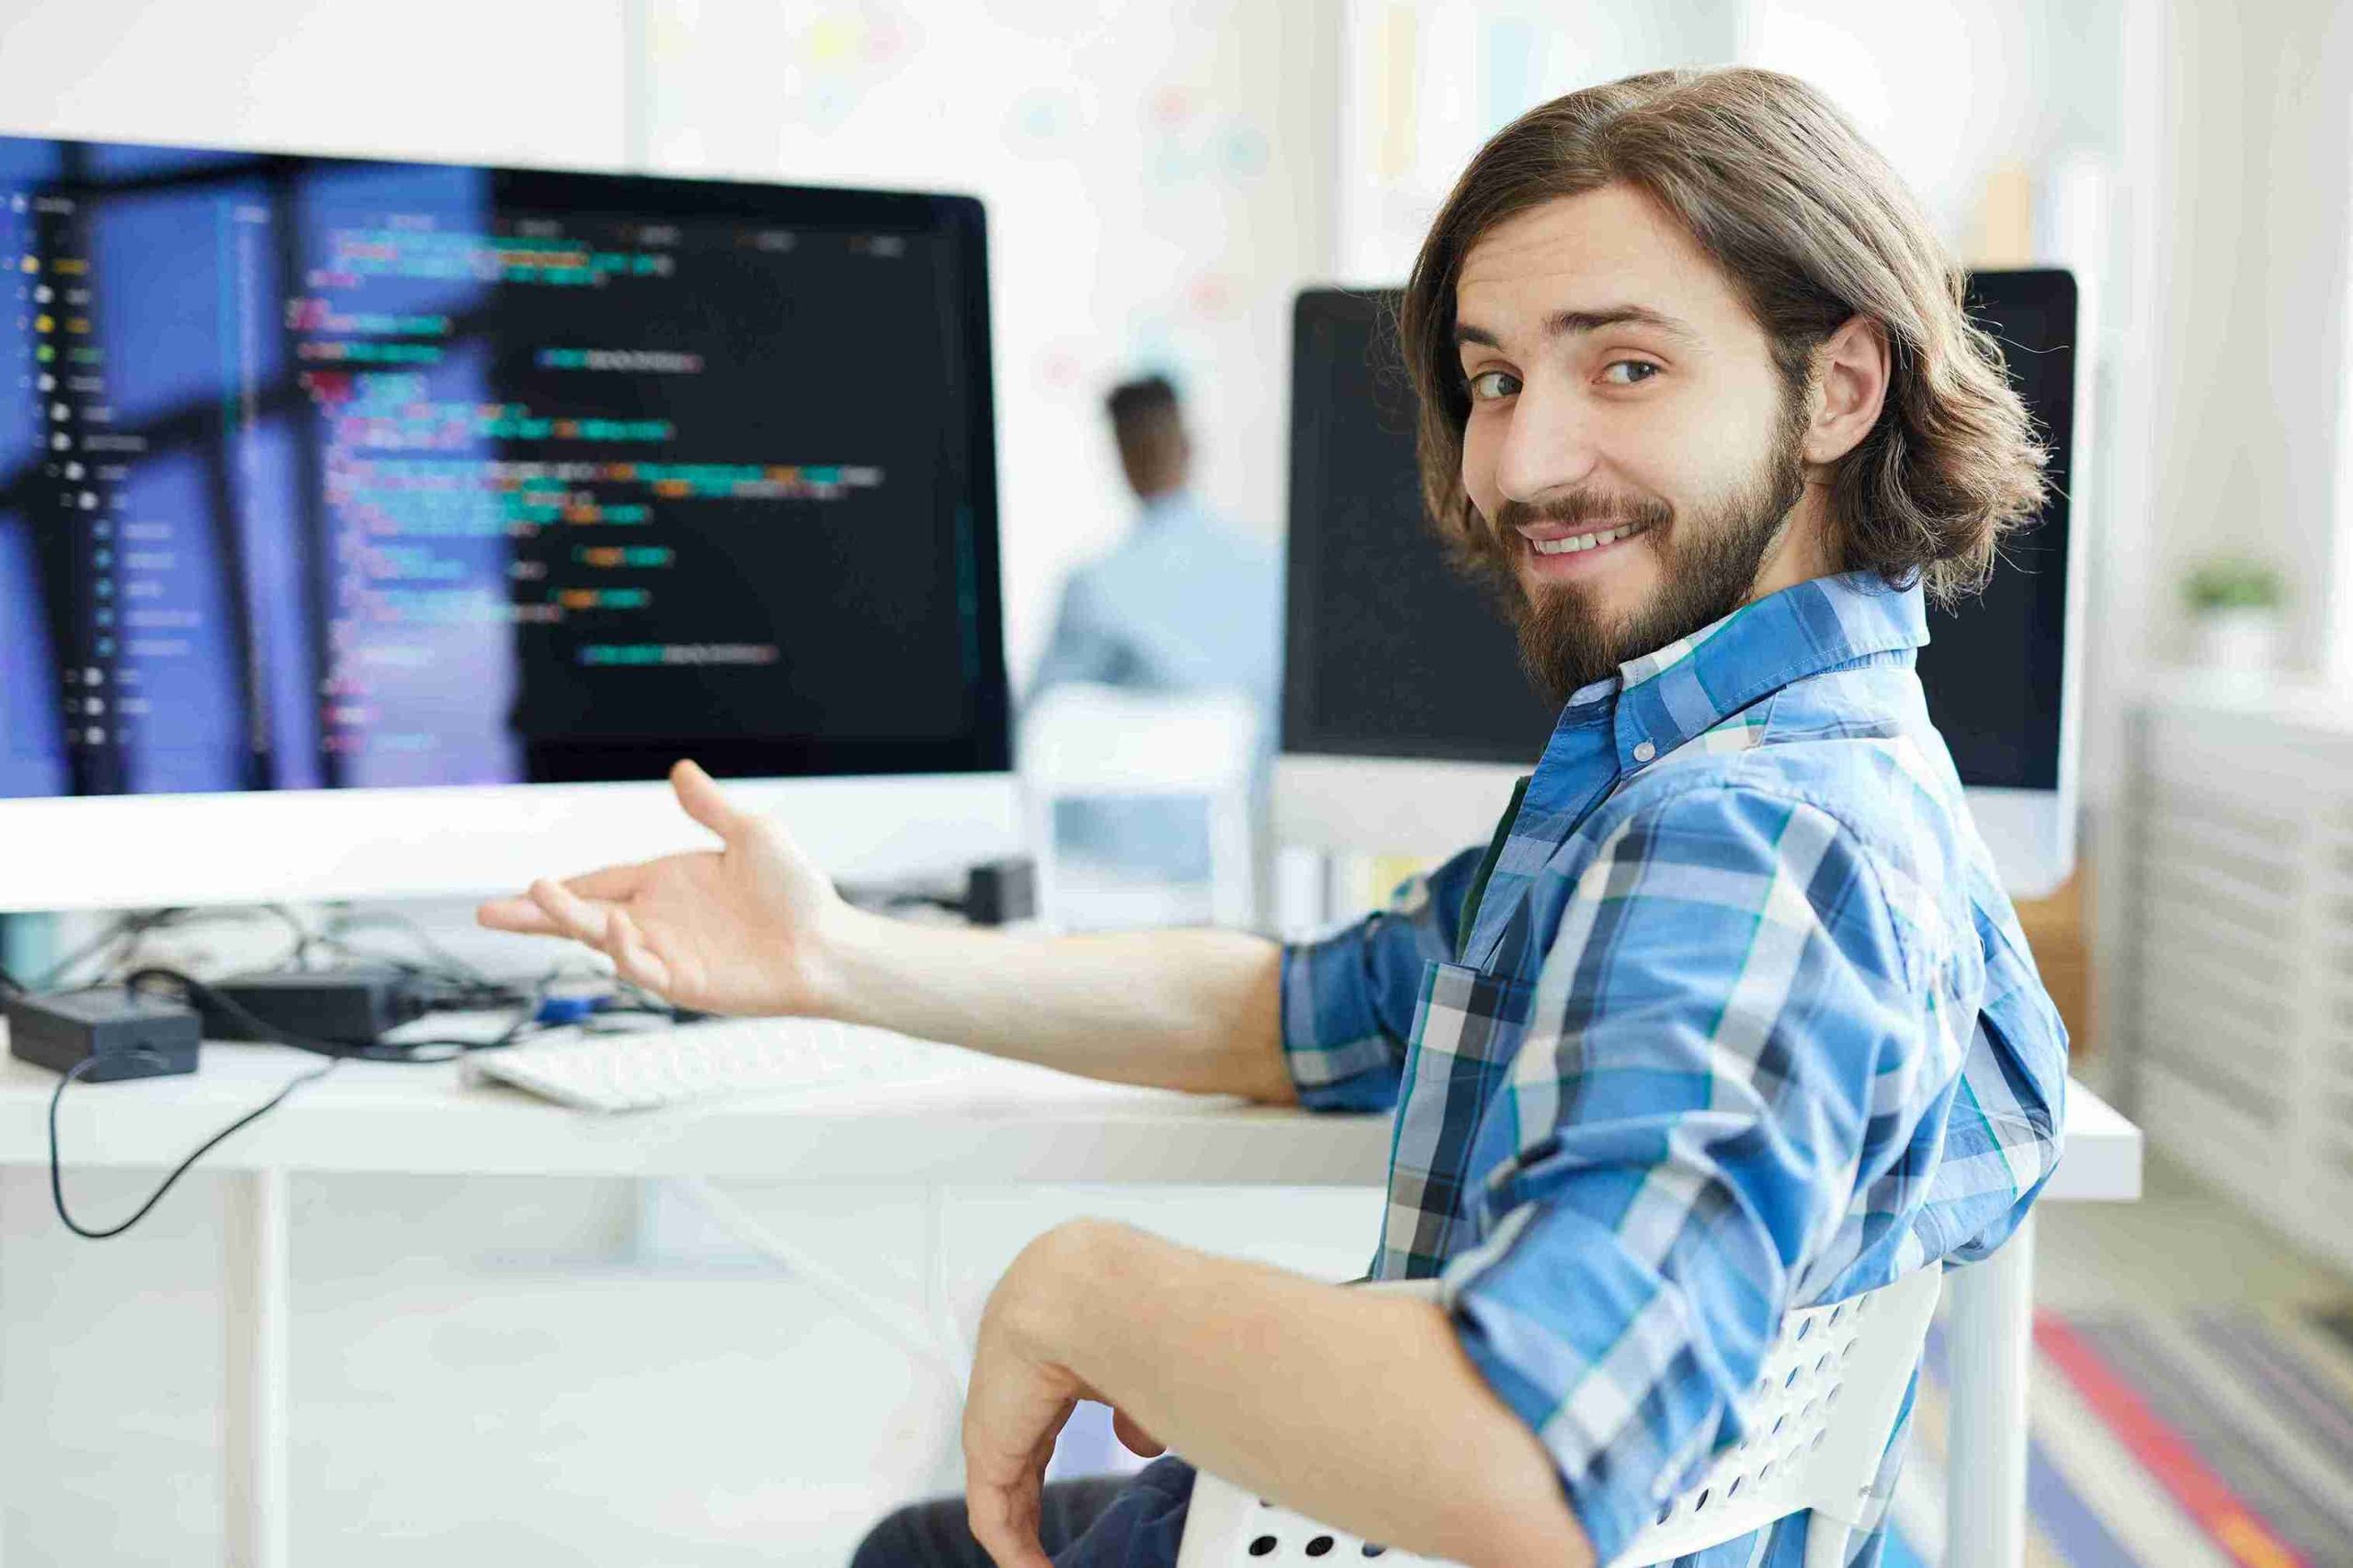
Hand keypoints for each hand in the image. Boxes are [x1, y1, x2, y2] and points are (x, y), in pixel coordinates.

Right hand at [475, 759, 849, 1016]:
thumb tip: (681, 770)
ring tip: (537, 896)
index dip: (563, 886)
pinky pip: (640, 967)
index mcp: (666, 882)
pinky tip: (610, 926)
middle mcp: (658, 918)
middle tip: (487, 914)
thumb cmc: (797, 892)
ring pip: (601, 939)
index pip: (600, 882)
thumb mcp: (752, 835)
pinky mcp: (683, 982)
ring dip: (568, 920)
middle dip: (534, 915)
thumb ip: (710, 808)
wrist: (829, 944)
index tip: (526, 886)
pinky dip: (621, 948)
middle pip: (582, 916)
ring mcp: (668, 952)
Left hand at [962, 1223, 1157, 1567]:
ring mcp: (996, 1420)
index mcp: (1044, 1362)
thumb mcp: (1133, 1365)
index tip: (1067, 1494)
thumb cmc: (1115, 1307)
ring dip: (1025, 1538)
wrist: (1081, 1290)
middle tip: (1052, 1548)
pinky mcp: (987, 1449)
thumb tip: (1143, 1442)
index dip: (1053, 1464)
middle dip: (1036, 1508)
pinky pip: (994, 1515)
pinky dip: (1017, 1550)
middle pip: (1018, 1466)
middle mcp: (1012, 1390)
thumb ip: (1132, 1408)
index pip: (1040, 1428)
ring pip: (1004, 1495)